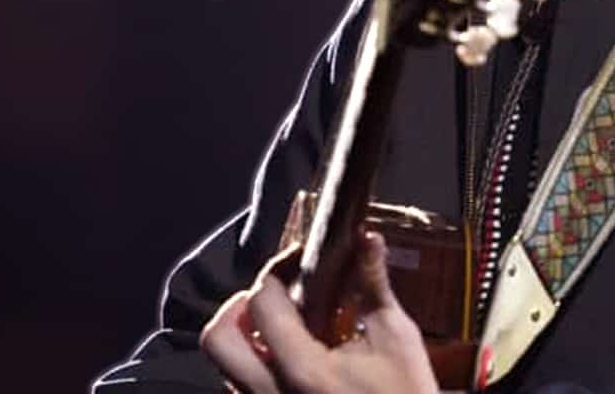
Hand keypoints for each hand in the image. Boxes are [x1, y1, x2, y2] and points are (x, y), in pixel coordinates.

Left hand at [202, 231, 439, 393]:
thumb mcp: (396, 338)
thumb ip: (374, 284)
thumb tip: (367, 236)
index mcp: (303, 370)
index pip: (262, 303)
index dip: (277, 270)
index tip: (300, 261)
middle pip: (218, 339)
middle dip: (240, 307)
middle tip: (274, 296)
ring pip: (224, 366)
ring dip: (245, 336)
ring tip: (283, 323)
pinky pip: (242, 387)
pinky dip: (256, 363)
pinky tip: (291, 355)